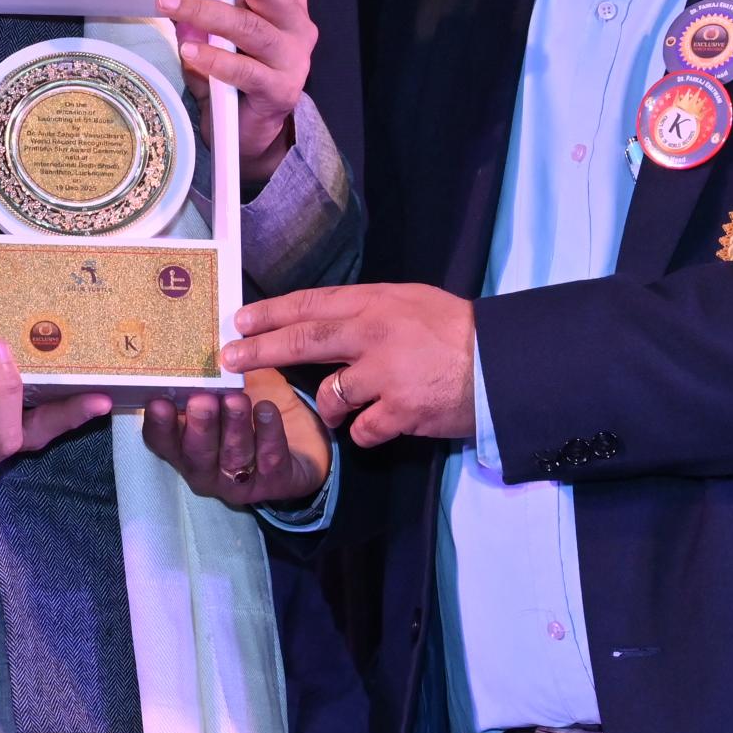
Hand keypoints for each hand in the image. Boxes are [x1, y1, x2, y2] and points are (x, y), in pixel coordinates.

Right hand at [138, 369, 329, 506]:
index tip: (159, 402)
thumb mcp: (229, 386)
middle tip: (202, 400)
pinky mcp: (275, 483)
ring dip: (234, 428)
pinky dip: (269, 435)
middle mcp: (207, 468)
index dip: (159, 425)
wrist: (303, 438)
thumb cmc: (254, 405)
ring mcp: (240, 481)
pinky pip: (271, 461)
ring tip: (238, 399)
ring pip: (233, 458)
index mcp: (186, 445)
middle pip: (196, 453)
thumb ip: (210, 374)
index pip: (162, 441)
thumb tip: (199, 336)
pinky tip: (267, 411)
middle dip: (199, 426)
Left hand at [157, 0, 316, 188]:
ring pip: (250, 26)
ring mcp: (293, 58)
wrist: (252, 133)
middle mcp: (296, 24)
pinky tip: (190, 51)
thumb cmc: (235, 77)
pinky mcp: (282, 90)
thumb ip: (199, 18)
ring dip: (205, 12)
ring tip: (169, 5)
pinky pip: (246, 71)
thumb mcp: (215, 39)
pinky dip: (215, 59)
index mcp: (285, 2)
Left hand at [224, 284, 477, 446]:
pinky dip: (361, 431)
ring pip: (330, 395)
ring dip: (326, 406)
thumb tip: (323, 319)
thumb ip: (366, 310)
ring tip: (337, 408)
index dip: (271, 313)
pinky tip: (374, 426)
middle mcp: (373, 335)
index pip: (311, 304)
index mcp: (375, 303)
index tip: (239, 320)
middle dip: (261, 350)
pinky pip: (361, 430)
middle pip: (304, 341)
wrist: (502, 363)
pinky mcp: (400, 412)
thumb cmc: (457, 329)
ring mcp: (385, 375)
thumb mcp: (410, 301)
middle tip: (229, 357)